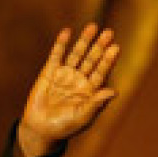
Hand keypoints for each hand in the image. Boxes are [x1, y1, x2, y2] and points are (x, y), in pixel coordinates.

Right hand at [17, 23, 119, 156]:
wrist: (41, 129)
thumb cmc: (65, 127)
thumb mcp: (83, 117)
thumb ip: (97, 104)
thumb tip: (115, 91)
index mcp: (90, 91)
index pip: (101, 72)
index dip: (108, 60)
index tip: (116, 48)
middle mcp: (79, 80)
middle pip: (92, 60)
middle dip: (100, 46)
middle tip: (109, 33)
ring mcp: (65, 75)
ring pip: (77, 54)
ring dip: (84, 41)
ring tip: (93, 27)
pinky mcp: (49, 72)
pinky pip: (56, 55)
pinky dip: (61, 44)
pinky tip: (68, 32)